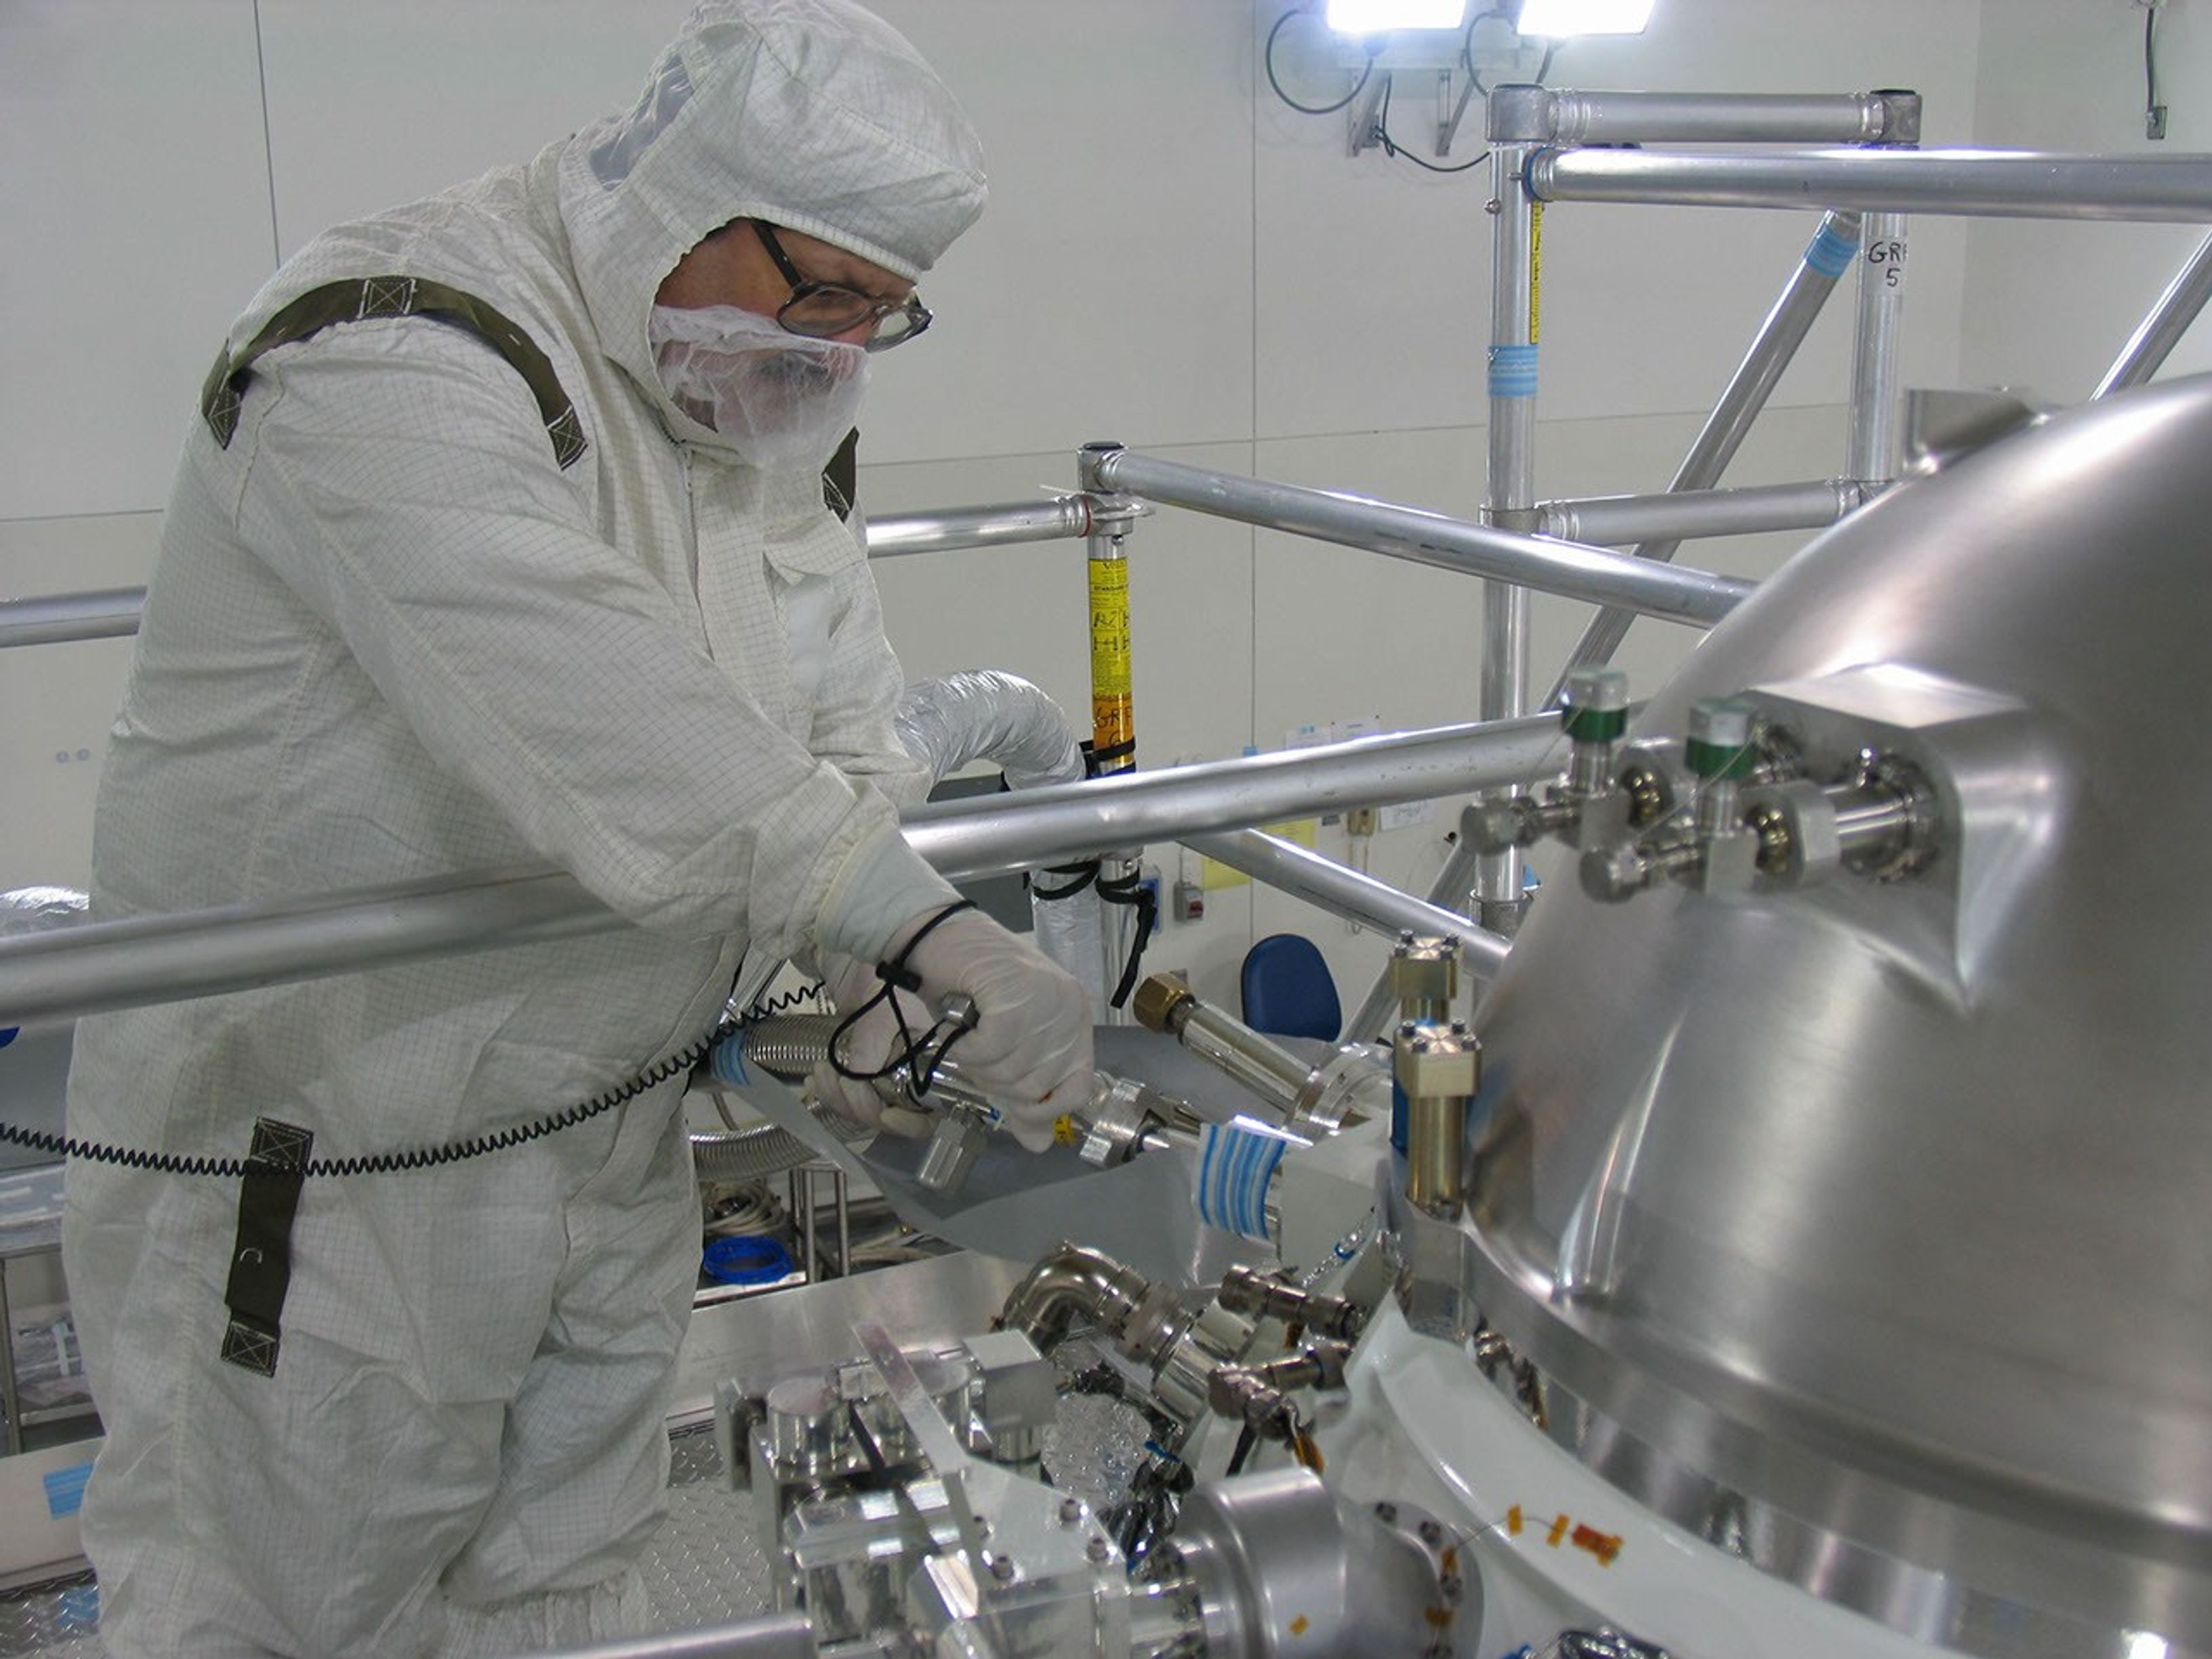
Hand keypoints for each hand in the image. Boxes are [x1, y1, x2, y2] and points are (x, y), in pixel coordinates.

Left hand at [809, 956, 934, 1136]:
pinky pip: (850, 1090)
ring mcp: (891, 1065)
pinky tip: (817, 1077)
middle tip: (837, 1082)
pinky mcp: (865, 1057)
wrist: (864, 938)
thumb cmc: (888, 969)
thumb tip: (856, 1084)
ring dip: (840, 1098)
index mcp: (940, 1058)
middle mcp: (919, 1068)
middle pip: (894, 1113)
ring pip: (867, 1105)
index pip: (932, 1109)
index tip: (886, 1115)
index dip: (911, 1123)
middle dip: (862, 1107)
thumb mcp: (884, 1010)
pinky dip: (831, 1089)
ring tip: (821, 1075)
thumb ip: (870, 1049)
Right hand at [886, 906, 1093, 1151]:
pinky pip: (990, 1051)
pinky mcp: (1018, 994)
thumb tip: (1039, 1146)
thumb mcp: (1001, 1049)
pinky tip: (957, 1030)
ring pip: (1012, 1072)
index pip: (1076, 1090)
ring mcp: (1048, 1000)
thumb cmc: (966, 990)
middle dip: (995, 1083)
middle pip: (1037, 1088)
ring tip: (964, 1036)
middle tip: (973, 1054)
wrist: (934, 937)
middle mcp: (1070, 1010)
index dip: (1041, 1109)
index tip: (1007, 1102)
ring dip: (976, 1064)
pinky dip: (965, 1049)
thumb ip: (1022, 1095)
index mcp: (1075, 1021)